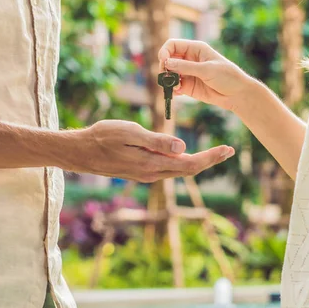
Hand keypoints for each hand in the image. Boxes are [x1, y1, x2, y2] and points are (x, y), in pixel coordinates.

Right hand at [70, 120, 234, 182]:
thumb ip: (157, 141)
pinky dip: (182, 162)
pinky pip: (167, 169)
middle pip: (188, 170)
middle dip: (210, 161)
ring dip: (198, 162)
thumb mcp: (130, 133)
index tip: (227, 149)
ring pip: (178, 171)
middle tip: (228, 151)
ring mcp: (146, 174)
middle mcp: (152, 174)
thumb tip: (183, 148)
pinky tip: (186, 155)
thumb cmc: (103, 137)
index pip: (189, 164)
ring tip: (214, 153)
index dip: (210, 157)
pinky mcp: (141, 171)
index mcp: (152, 165)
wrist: (80, 152)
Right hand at [158, 39, 255, 111]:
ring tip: (175, 88)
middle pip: (168, 59)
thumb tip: (167, 62)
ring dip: (167, 80)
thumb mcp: (207, 70)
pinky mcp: (188, 87)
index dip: (165, 51)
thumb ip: (186, 67)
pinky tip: (177, 93)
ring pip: (169, 74)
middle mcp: (189, 60)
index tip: (163, 61)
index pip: (173, 45)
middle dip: (164, 68)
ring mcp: (188, 73)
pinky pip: (174, 86)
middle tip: (166, 77)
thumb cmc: (227, 76)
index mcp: (195, 49)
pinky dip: (172, 90)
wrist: (237, 94)